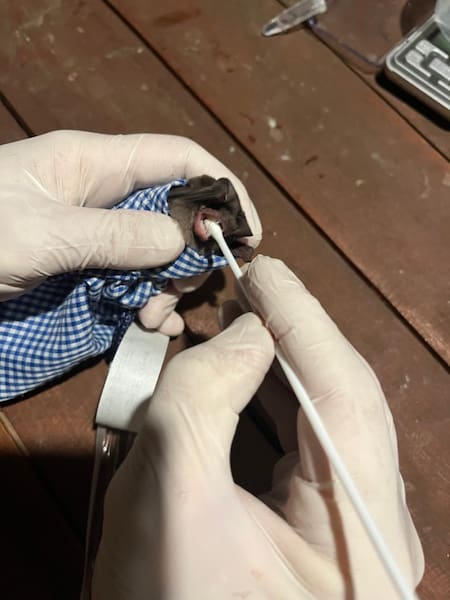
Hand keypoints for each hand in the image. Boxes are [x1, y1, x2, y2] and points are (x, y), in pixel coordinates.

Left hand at [0, 130, 259, 333]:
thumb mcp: (38, 233)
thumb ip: (111, 235)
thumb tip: (180, 238)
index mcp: (93, 165)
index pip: (177, 158)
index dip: (220, 187)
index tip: (247, 231)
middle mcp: (102, 198)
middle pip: (174, 210)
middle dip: (192, 249)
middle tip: (186, 287)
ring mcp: (95, 239)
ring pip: (158, 254)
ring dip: (169, 286)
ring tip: (153, 316)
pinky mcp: (85, 274)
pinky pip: (134, 283)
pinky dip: (151, 305)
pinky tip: (151, 326)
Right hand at [92, 256, 423, 599]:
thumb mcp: (170, 500)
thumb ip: (201, 400)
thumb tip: (245, 334)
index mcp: (363, 532)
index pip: (345, 390)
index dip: (301, 318)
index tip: (260, 267)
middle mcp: (375, 522)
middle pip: (342, 398)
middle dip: (290, 333)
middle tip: (244, 285)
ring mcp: (353, 521)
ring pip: (324, 413)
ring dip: (279, 359)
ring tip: (240, 315)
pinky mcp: (324, 519)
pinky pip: (305, 439)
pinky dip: (271, 395)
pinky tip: (245, 369)